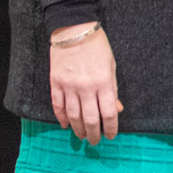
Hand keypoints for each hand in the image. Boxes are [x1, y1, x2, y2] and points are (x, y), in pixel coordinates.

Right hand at [49, 25, 120, 144]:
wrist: (74, 31)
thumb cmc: (98, 47)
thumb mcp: (112, 67)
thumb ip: (113, 90)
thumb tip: (116, 110)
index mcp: (103, 83)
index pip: (108, 113)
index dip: (111, 127)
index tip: (111, 136)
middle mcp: (86, 87)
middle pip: (90, 119)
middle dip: (93, 133)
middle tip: (94, 142)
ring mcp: (69, 86)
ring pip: (73, 115)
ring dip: (78, 129)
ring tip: (81, 136)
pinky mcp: (55, 83)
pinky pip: (58, 105)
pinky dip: (61, 117)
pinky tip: (66, 125)